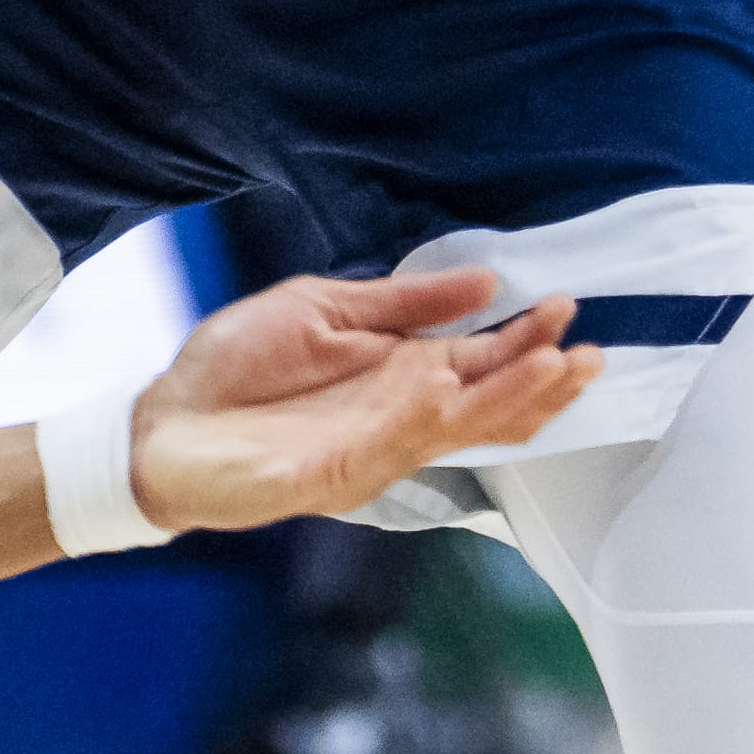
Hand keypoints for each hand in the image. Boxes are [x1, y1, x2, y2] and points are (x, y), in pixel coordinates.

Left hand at [129, 267, 597, 532]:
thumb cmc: (235, 368)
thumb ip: (401, 302)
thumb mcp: (322, 309)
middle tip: (589, 351)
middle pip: (488, 401)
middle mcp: (400, 414)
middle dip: (539, 378)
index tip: (564, 307)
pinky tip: (450, 384)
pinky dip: (422, 414)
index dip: (524, 338)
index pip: (481, 359)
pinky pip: (391, 439)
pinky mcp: (339, 471)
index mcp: (400, 372)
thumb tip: (482, 281)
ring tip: (554, 368)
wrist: (164, 423)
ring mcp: (375, 447)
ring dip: (506, 399)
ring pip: (457, 425)